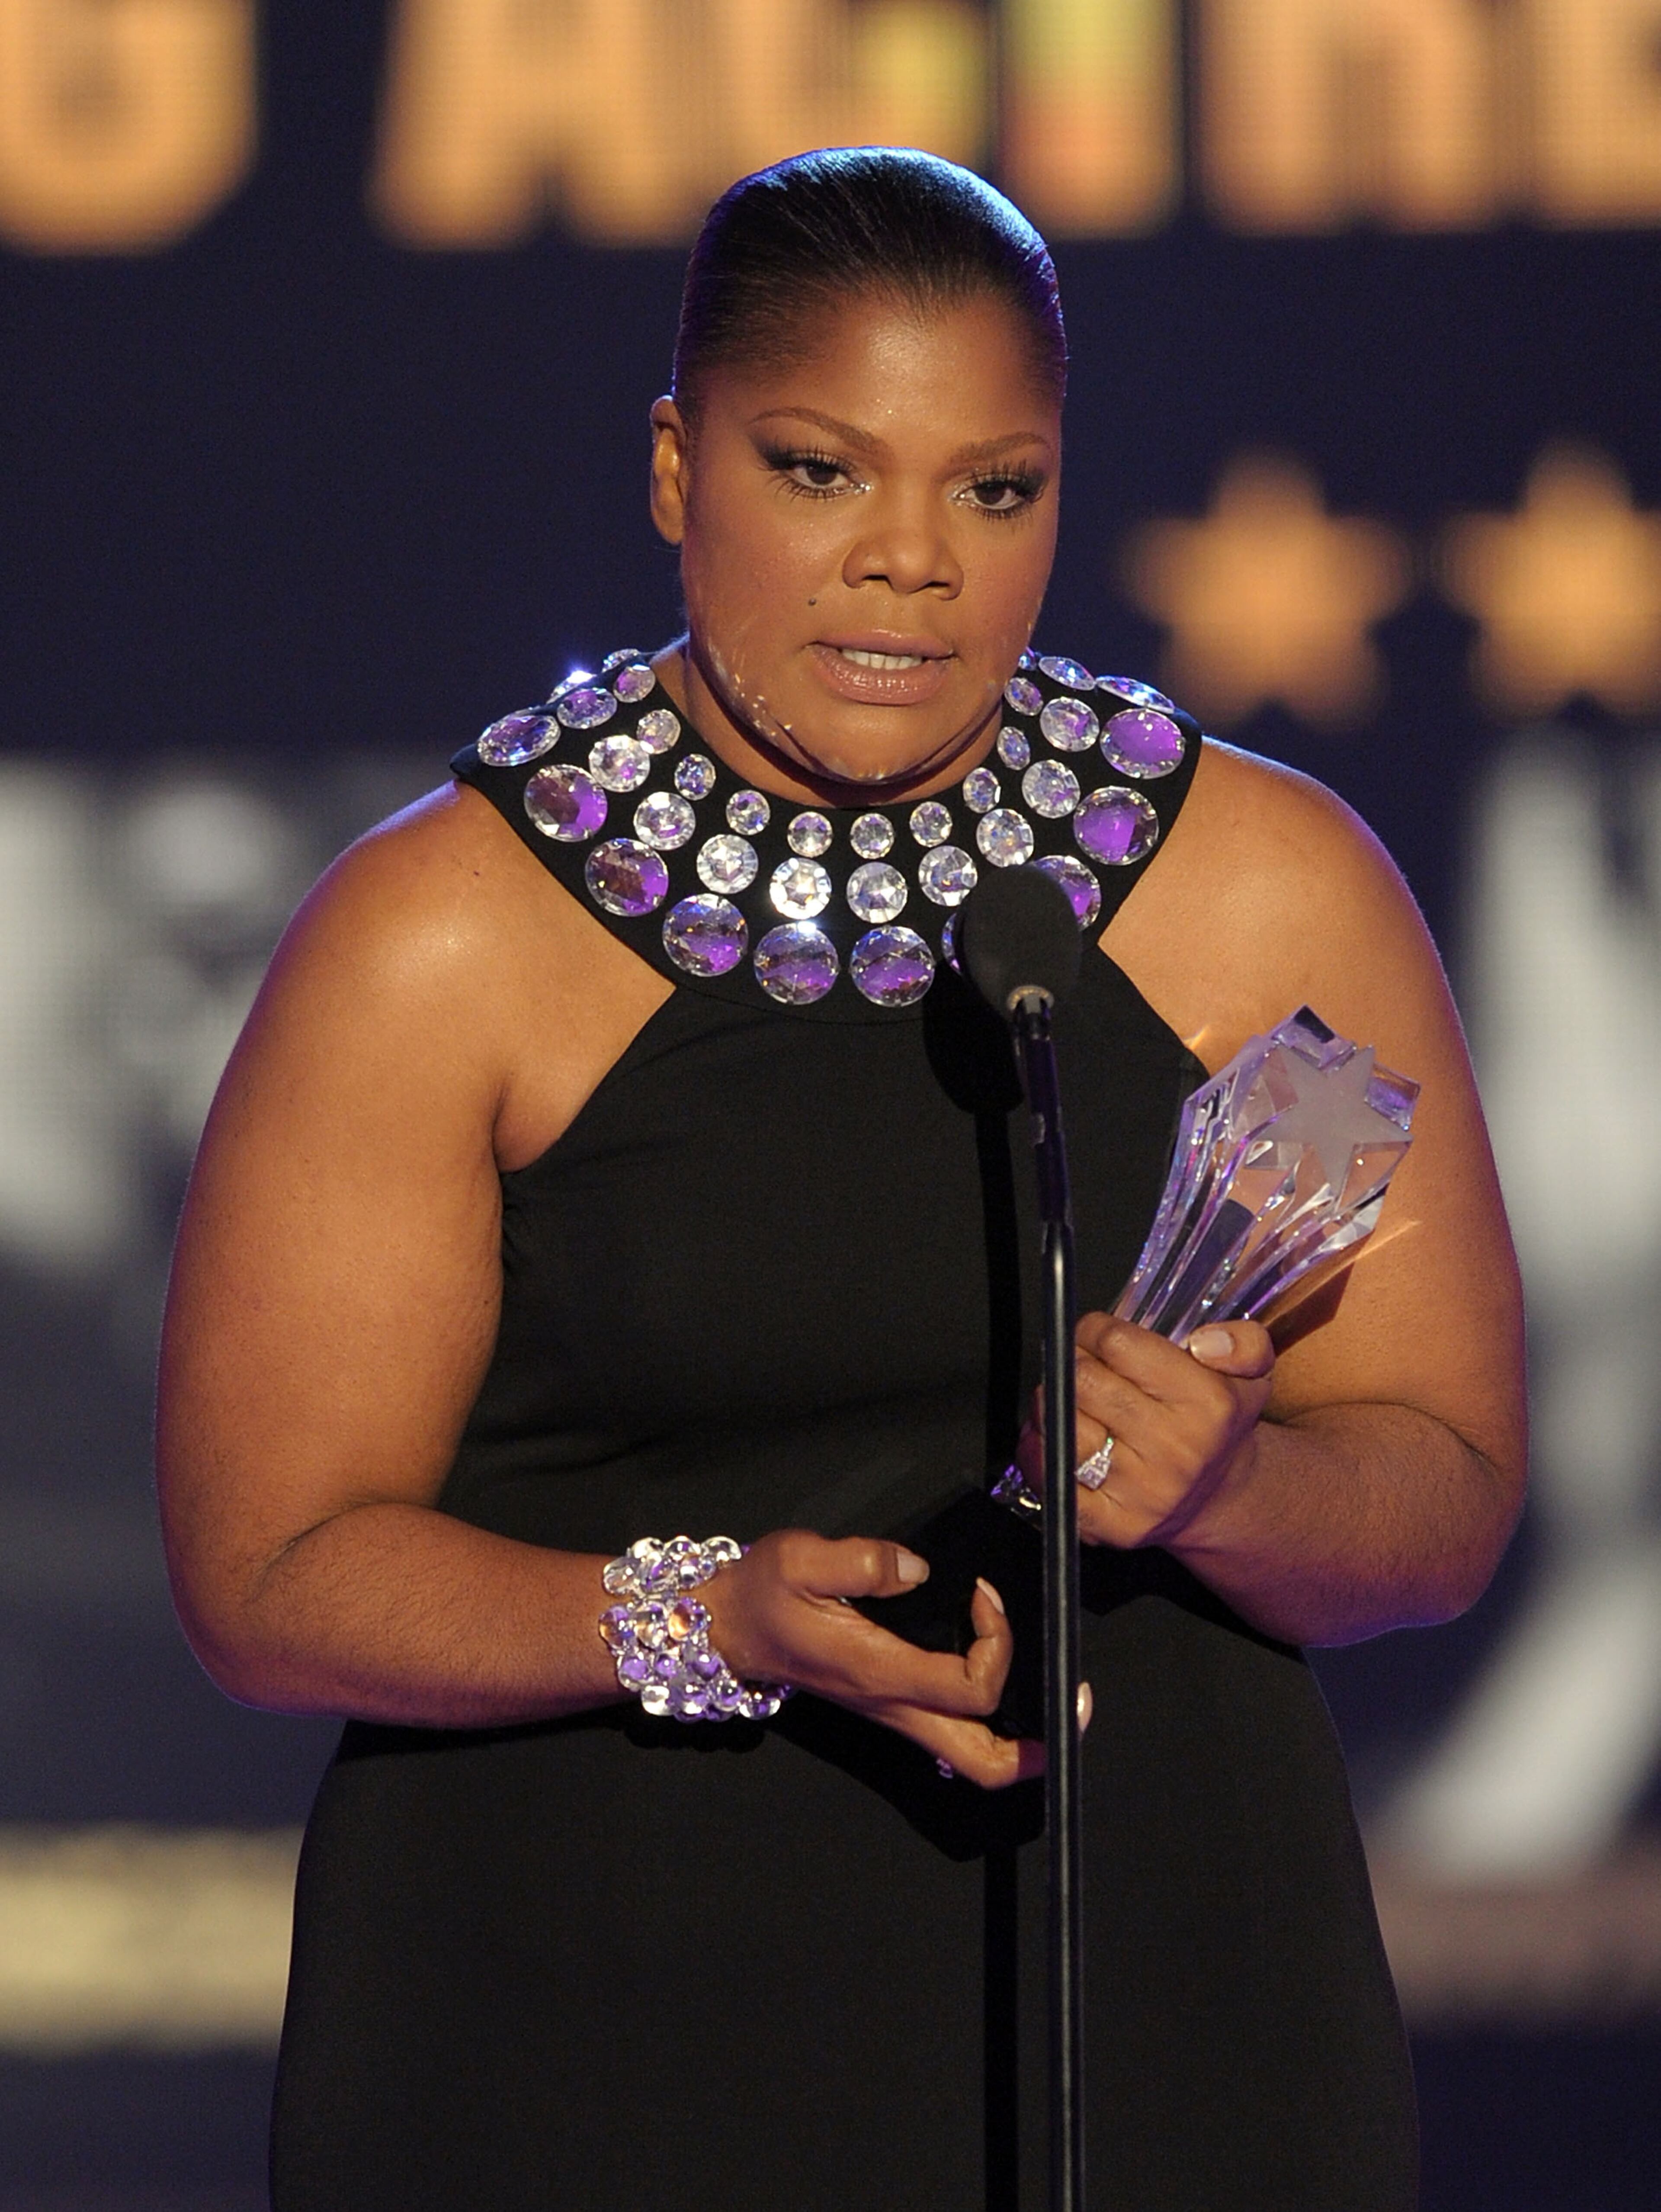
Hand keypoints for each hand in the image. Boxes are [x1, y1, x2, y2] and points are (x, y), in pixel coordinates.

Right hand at [699, 1529, 1058, 1789]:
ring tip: (1053, 1700)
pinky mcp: (889, 1704)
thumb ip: (860, 1560)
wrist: (728, 1628)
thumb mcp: (798, 1559)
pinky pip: (952, 1736)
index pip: (971, 1687)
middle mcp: (893, 1705)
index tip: (983, 1594)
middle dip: (1040, 1748)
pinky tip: (999, 1682)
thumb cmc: (762, 1596)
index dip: (998, 1640)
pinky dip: (989, 1722)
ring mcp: (893, 1712)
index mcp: (879, 1674)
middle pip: (983, 1762)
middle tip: (1073, 1703)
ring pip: (971, 1759)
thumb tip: (916, 1568)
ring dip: (1020, 1742)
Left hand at [1016, 1314, 1274, 1548]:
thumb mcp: (1250, 1374)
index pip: (1118, 1344)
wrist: (1218, 1497)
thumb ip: (1242, 1342)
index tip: (1097, 1335)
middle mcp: (1176, 1449)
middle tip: (1080, 1365)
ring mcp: (1142, 1491)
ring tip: (1070, 1400)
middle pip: (1082, 1381)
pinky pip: (1053, 1480)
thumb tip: (1205, 1342)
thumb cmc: (1219, 1426)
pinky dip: (1038, 1453)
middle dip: (1071, 1363)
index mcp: (1208, 1403)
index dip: (1095, 1330)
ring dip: (1051, 1404)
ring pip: (1062, 1427)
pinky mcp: (1113, 1525)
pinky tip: (1052, 1437)